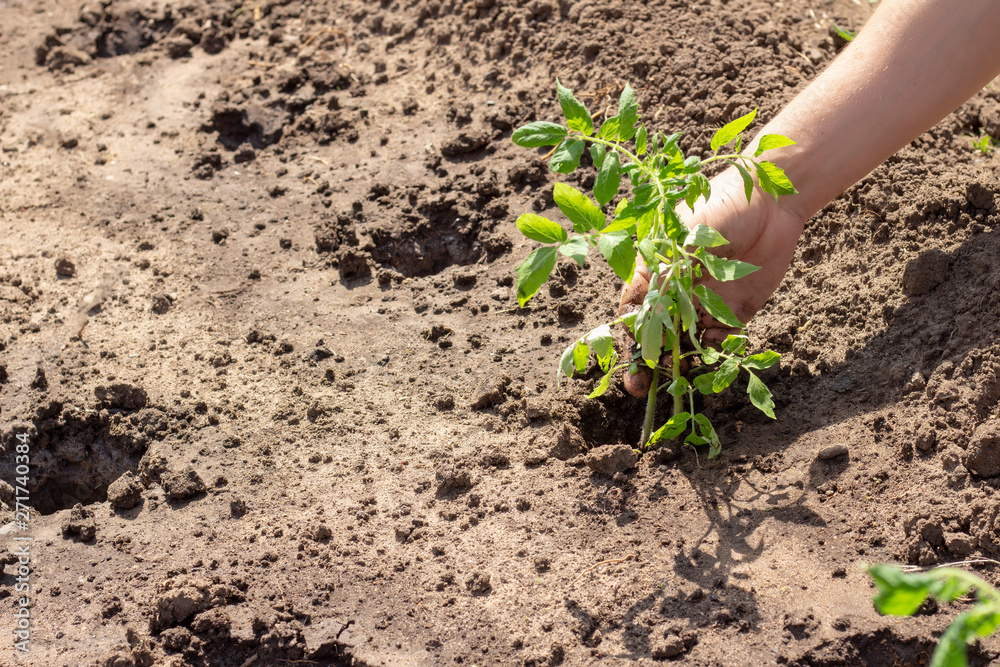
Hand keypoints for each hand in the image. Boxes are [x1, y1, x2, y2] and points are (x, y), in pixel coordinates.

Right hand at [618, 167, 805, 397]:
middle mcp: (677, 293)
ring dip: (681, 364)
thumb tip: (641, 310)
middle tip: (646, 389)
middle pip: (657, 337)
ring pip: (686, 344)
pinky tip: (713, 358)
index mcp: (654, 273)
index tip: (629, 368)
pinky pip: (720, 341)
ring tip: (679, 380)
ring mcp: (704, 304)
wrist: (770, 200)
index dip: (629, 344)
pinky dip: (715, 354)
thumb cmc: (717, 208)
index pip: (634, 316)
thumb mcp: (684, 239)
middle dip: (649, 365)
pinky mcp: (735, 311)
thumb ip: (664, 273)